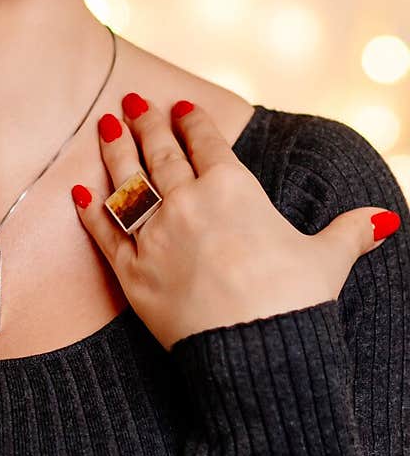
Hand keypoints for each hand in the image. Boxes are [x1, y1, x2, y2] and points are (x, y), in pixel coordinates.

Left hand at [70, 93, 400, 350]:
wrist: (255, 353)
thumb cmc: (294, 302)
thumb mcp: (327, 260)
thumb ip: (348, 233)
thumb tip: (383, 221)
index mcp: (233, 191)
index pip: (207, 144)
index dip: (193, 122)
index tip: (181, 107)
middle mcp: (188, 204)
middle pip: (161, 154)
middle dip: (146, 124)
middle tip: (131, 102)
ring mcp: (155, 237)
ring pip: (127, 184)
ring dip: (114, 152)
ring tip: (103, 127)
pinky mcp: (131, 274)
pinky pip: (103, 235)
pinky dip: (89, 212)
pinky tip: (77, 191)